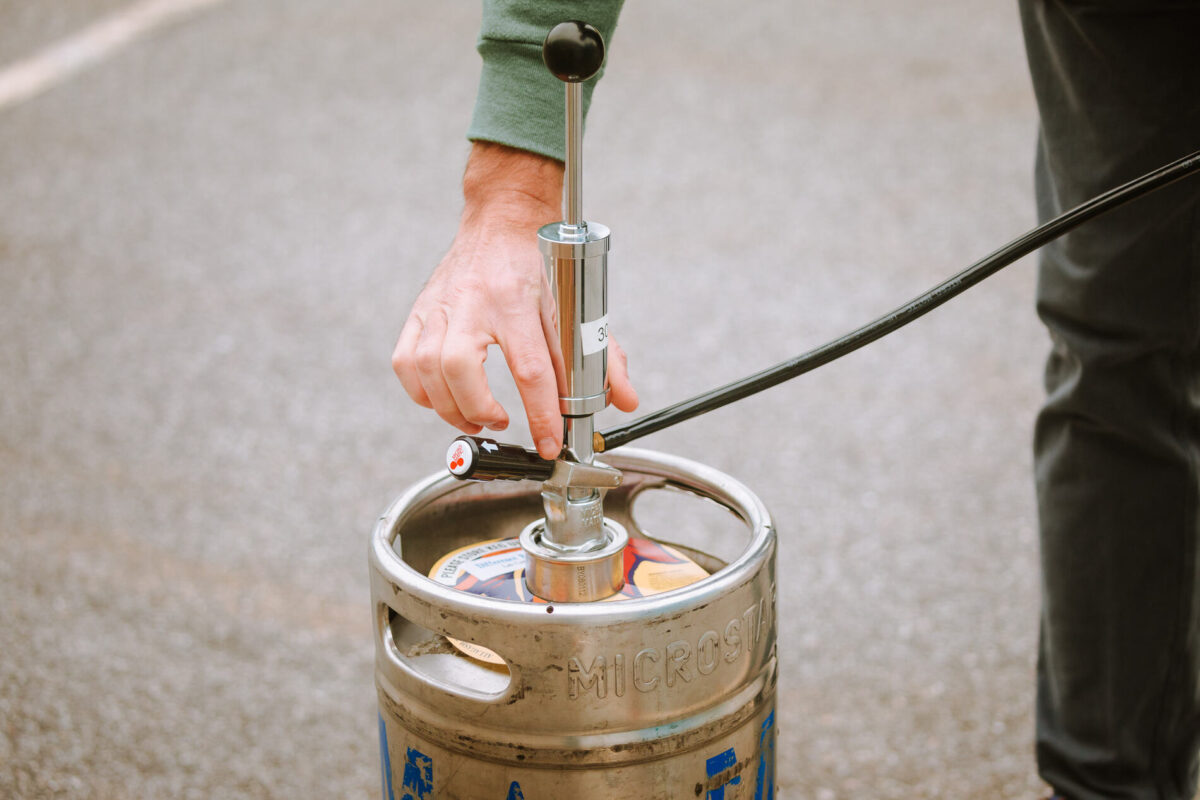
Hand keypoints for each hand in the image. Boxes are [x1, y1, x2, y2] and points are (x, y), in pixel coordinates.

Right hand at [393, 143, 637, 458]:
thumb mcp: (579, 304)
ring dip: (450, 408)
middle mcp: (474, 301)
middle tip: (502, 423)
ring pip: (427, 369)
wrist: (503, 219)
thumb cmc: (540, 264)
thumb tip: (623, 399)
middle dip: (479, 410)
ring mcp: (441, 305)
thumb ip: (605, 356)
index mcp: (518, 299)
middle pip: (460, 369)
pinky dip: (422, 392)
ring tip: (478, 417)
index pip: (531, 369)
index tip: (550, 443)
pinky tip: (445, 399)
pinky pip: (405, 362)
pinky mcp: (421, 310)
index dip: (542, 415)